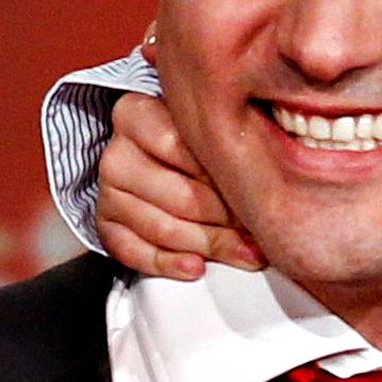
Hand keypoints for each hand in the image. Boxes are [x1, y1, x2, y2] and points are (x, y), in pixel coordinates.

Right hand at [94, 92, 259, 279]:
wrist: (150, 158)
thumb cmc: (188, 142)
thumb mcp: (205, 125)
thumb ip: (230, 134)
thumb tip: (275, 168)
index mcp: (135, 114)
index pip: (181, 146)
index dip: (223, 175)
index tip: (257, 191)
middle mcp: (116, 153)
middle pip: (179, 195)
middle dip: (227, 218)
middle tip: (260, 229)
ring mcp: (108, 192)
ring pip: (162, 227)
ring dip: (210, 245)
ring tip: (245, 252)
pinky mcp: (105, 225)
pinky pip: (133, 252)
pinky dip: (168, 263)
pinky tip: (196, 267)